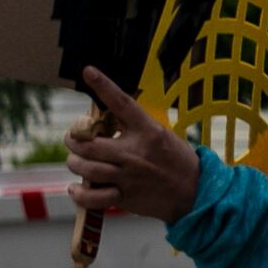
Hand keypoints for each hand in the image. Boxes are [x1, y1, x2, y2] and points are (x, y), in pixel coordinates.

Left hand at [67, 68, 204, 225]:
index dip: (104, 86)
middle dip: (72, 140)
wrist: (195, 190)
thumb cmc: (176, 160)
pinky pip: (91, 196)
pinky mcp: (124, 197)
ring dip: (74, 163)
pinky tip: (76, 188)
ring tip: (75, 161)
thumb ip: (134, 129)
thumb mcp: (160, 135)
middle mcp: (135, 152)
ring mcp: (128, 176)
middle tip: (72, 138)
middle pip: (89, 143)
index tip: (88, 71)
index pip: (122, 103)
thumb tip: (101, 124)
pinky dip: (78, 192)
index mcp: (148, 131)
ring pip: (85, 167)